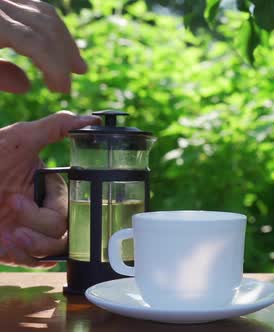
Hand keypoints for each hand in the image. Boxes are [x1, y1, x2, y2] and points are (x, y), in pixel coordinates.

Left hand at [0, 0, 86, 93]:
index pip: (38, 44)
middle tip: (76, 75)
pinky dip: (51, 28)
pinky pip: (38, 8)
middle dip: (65, 56)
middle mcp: (2, 4)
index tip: (62, 89)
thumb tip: (25, 85)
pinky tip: (56, 46)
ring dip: (64, 41)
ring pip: (47, 15)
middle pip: (48, 28)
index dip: (57, 69)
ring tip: (74, 63)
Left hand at [0, 111, 99, 267]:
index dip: (59, 204)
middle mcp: (39, 209)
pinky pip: (35, 261)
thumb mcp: (18, 139)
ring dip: (38, 243)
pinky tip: (6, 241)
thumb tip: (92, 119)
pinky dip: (26, 255)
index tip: (36, 195)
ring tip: (12, 233)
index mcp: (46, 186)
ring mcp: (27, 230)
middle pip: (66, 228)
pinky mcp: (11, 249)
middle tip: (12, 204)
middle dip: (42, 221)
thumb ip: (56, 127)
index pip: (73, 203)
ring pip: (56, 248)